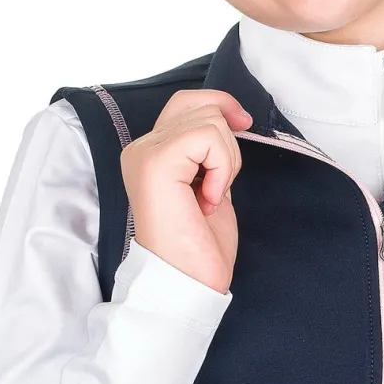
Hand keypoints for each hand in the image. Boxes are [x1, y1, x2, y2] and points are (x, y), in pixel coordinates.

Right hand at [119, 90, 252, 294]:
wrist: (189, 282)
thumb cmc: (200, 244)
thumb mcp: (211, 182)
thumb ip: (209, 150)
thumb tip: (230, 114)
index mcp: (150, 153)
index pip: (186, 101)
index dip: (220, 103)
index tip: (243, 122)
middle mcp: (140, 149)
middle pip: (202, 106)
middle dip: (227, 146)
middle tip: (217, 188)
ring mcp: (145, 154)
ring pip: (209, 121)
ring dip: (225, 162)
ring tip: (209, 197)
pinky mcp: (156, 162)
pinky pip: (207, 137)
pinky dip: (221, 168)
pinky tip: (208, 199)